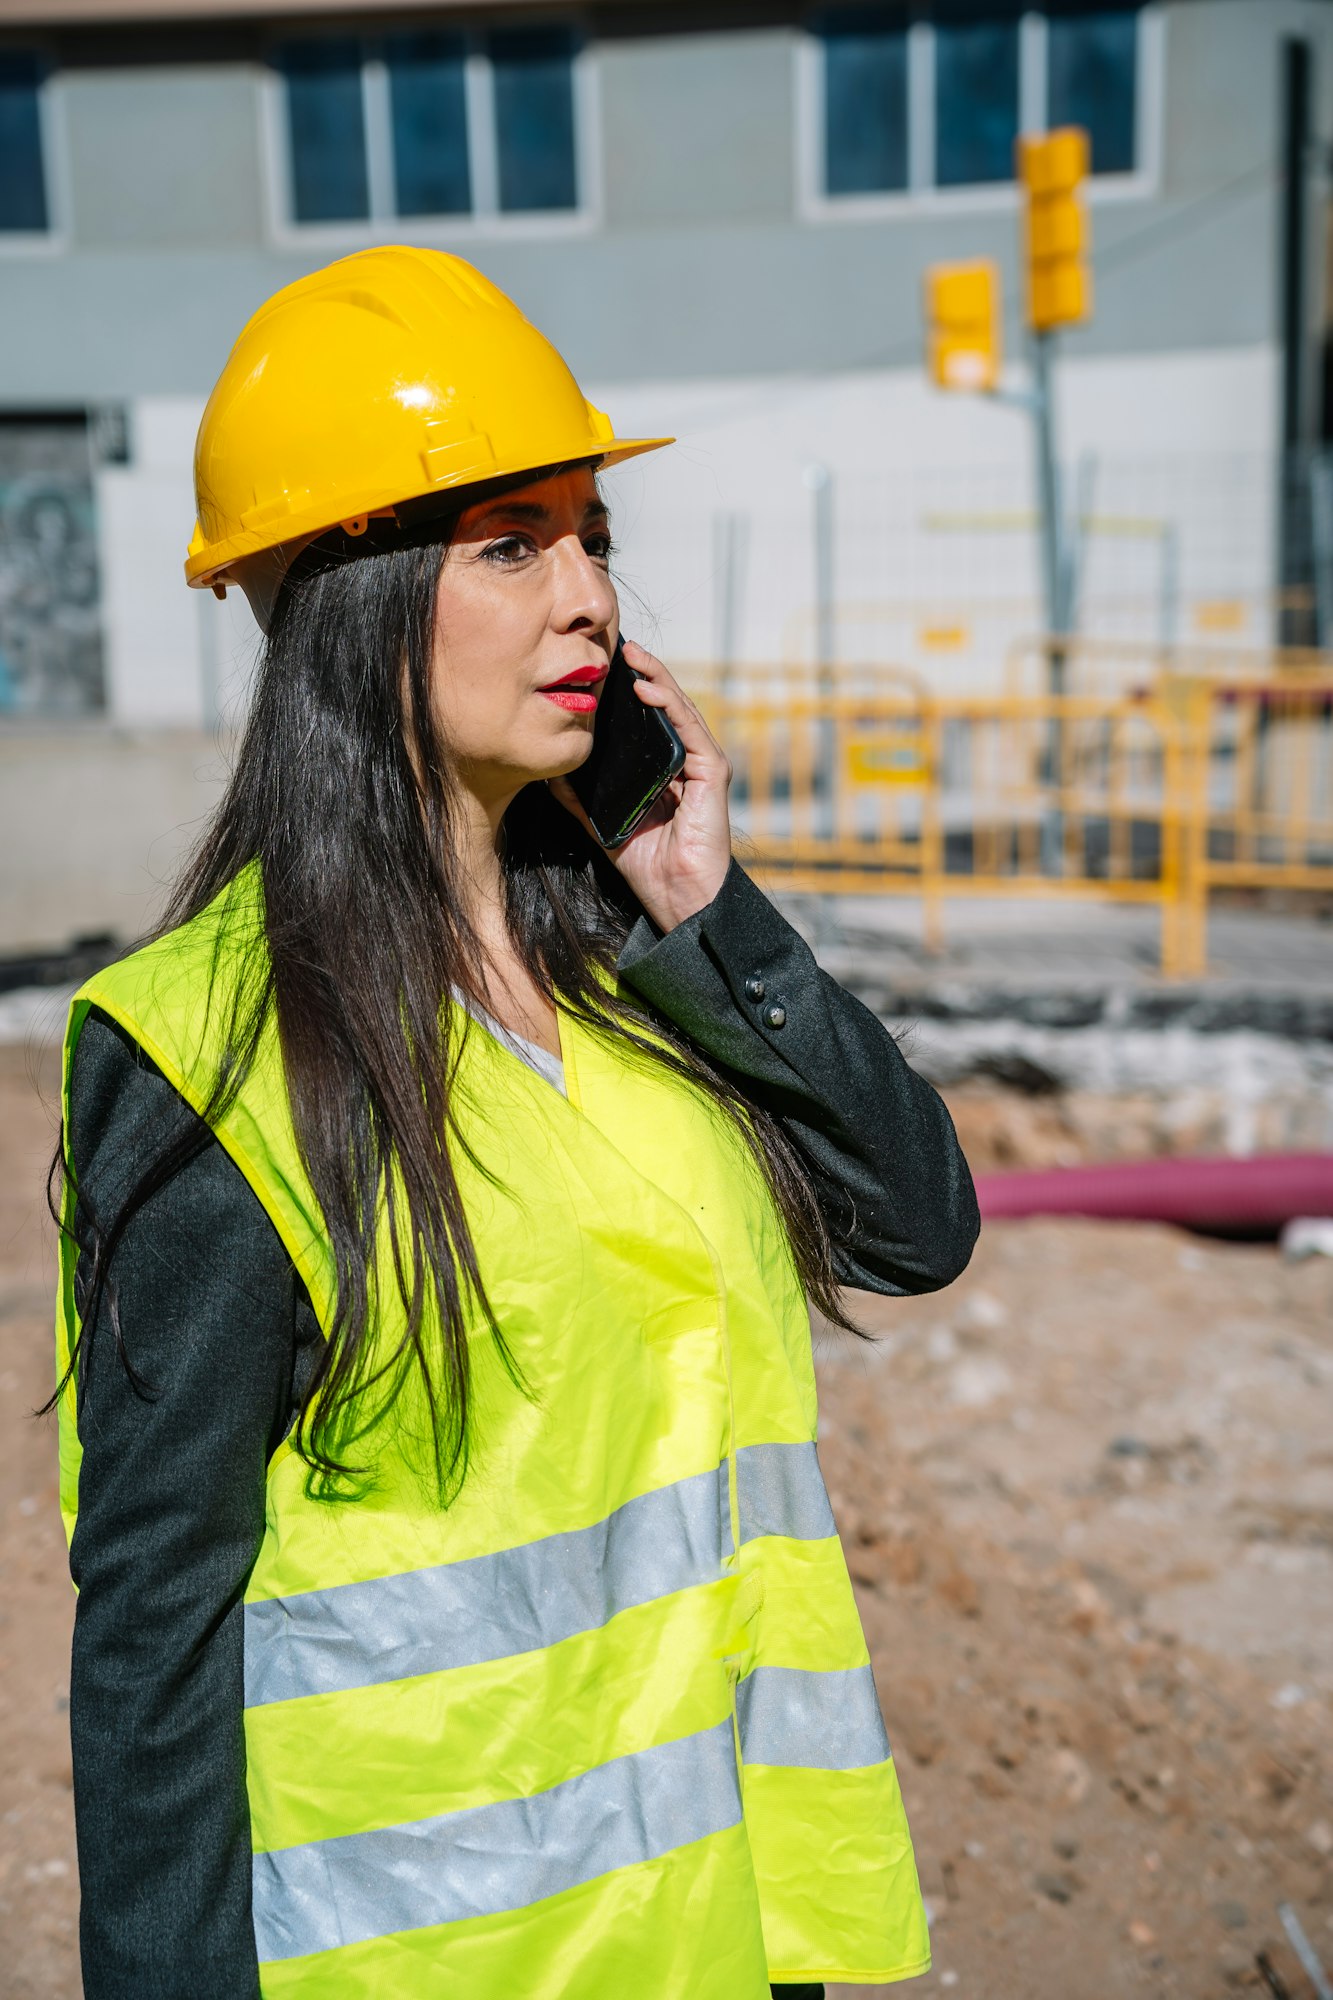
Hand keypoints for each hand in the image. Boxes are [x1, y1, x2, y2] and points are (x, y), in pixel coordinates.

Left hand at [548, 640, 732, 932]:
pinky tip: (647, 687)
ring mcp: (702, 765)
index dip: (629, 693)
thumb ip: (579, 798)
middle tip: (618, 648)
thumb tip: (549, 772)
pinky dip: (670, 704)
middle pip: (665, 707)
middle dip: (643, 675)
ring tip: (632, 656)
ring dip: (656, 678)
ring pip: (679, 709)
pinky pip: (690, 729)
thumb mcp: (602, 822)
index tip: (605, 670)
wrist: (675, 896)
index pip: (649, 721)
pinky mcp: (713, 772)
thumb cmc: (647, 865)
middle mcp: (687, 762)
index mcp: (665, 771)